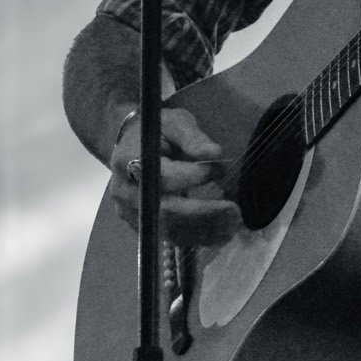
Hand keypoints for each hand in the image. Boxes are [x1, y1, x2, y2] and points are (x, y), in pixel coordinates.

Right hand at [108, 106, 242, 246]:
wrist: (134, 146)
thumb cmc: (158, 132)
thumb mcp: (175, 123)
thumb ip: (193, 137)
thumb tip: (216, 152)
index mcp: (129, 160)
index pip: (162, 177)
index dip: (192, 176)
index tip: (219, 169)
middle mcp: (126, 191)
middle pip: (164, 210)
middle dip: (203, 213)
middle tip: (234, 211)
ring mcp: (131, 212)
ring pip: (169, 229)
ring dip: (204, 230)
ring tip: (233, 223)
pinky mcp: (142, 226)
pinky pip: (171, 237)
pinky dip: (198, 237)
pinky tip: (222, 233)